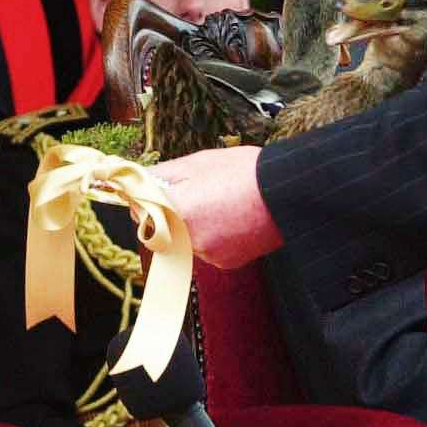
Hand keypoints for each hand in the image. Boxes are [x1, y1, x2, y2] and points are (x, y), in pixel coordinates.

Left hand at [151, 146, 283, 269]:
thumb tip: (141, 179)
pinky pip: (207, 249)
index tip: (152, 191)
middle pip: (161, 228)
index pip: (140, 211)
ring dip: (191, 226)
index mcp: (177, 210)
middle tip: (192, 194)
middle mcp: (188, 238)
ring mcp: (207, 254)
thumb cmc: (245, 172)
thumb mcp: (198, 162)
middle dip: (169, 212)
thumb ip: (162, 174)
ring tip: (217, 204)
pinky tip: (229, 219)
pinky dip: (212, 237)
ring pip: (184, 240)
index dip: (145, 199)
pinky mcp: (225, 263)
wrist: (287, 196)